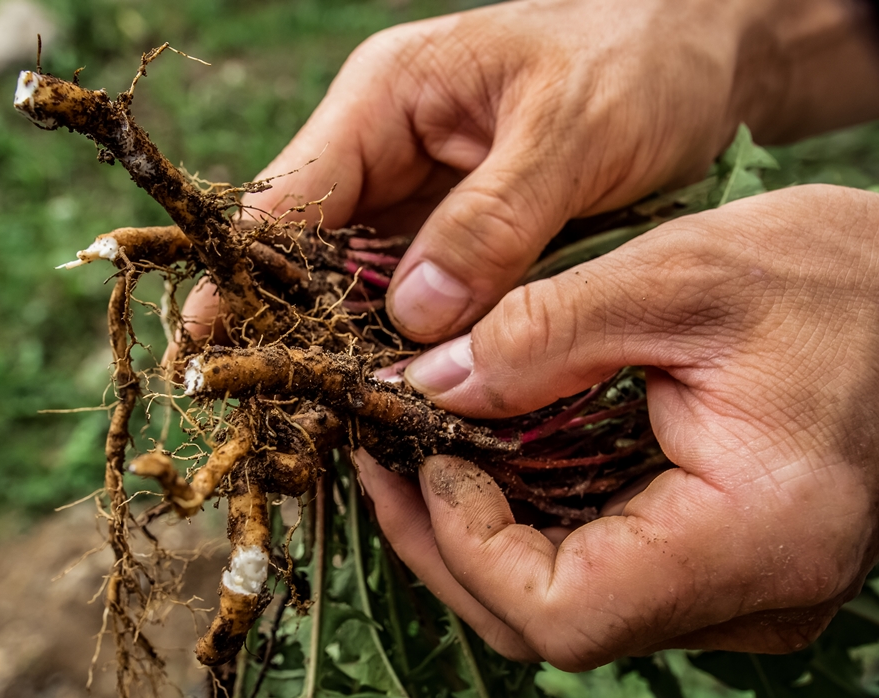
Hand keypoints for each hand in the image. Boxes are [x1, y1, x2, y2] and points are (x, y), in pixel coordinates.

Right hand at [220, 0, 878, 344]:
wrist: (703, 55)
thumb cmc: (638, 64)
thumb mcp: (571, 132)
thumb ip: (492, 222)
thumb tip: (412, 319)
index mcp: (389, 99)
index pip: (293, 192)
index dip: (246, 269)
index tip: (210, 340)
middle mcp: (389, 153)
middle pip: (311, 249)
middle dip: (288, 324)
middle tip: (264, 409)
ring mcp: (422, 200)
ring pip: (358, 284)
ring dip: (346, 348)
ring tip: (319, 425)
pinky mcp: (462, 240)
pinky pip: (415, 301)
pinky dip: (405, 350)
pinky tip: (396, 401)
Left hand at [358, 185, 878, 669]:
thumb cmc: (831, 273)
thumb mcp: (679, 275)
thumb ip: (543, 334)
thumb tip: (425, 386)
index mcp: (755, 535)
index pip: (567, 615)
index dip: (469, 547)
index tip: (425, 457)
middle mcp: (754, 591)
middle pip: (551, 624)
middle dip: (448, 545)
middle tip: (386, 459)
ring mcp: (739, 588)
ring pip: (569, 606)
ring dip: (477, 538)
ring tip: (418, 454)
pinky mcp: (723, 562)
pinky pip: (601, 572)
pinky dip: (528, 525)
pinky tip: (488, 462)